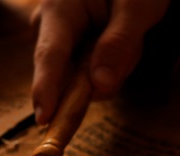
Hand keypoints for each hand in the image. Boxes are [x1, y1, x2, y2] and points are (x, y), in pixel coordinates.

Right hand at [31, 0, 169, 123]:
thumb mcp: (136, 7)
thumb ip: (119, 43)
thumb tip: (100, 85)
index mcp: (58, 10)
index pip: (49, 56)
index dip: (46, 90)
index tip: (43, 119)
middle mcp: (50, 28)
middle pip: (70, 75)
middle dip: (107, 71)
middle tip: (134, 40)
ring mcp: (60, 43)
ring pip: (86, 79)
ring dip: (116, 66)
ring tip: (130, 33)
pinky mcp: (71, 54)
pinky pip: (92, 76)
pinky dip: (113, 66)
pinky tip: (122, 42)